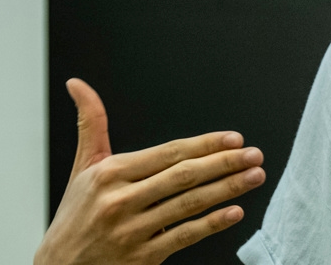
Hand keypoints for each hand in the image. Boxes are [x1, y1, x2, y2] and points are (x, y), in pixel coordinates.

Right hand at [34, 79, 265, 264]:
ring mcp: (132, 231)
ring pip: (189, 204)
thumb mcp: (83, 168)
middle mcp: (120, 200)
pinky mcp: (142, 257)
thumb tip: (77, 83)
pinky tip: (235, 211)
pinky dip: (212, 223)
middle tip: (254, 154)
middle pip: (183, 176)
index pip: (168, 153)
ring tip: (254, 176)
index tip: (234, 139)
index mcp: (110, 174)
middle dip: (224, 163)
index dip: (204, 144)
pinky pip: (184, 236)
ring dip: (227, 189)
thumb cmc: (76, 216)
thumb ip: (91, 124)